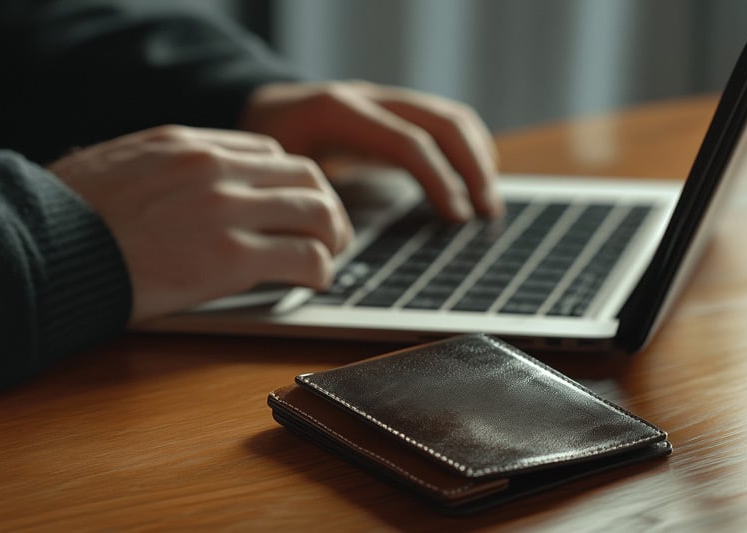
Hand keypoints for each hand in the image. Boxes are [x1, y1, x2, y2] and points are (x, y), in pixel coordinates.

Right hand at [49, 125, 351, 321]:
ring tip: (327, 258)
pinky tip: (313, 281)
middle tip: (328, 233)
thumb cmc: (72, 217)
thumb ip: (169, 168)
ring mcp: (226, 209)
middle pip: (306, 175)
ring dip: (332, 237)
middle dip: (326, 206)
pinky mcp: (230, 257)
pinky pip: (303, 257)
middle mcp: (215, 167)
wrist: (46, 250)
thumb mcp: (122, 166)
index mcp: (188, 143)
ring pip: (317, 212)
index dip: (292, 182)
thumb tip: (197, 184)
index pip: (270, 152)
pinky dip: (320, 270)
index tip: (294, 205)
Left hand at [240, 80, 501, 220]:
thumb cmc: (266, 153)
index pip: (407, 143)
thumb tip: (348, 253)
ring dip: (477, 157)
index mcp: (337, 113)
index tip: (457, 217)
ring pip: (450, 117)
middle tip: (486, 211)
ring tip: (489, 202)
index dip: (439, 180)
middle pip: (441, 122)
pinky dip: (466, 150)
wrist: (258, 114)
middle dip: (472, 167)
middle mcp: (368, 99)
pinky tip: (474, 180)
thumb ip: (312, 205)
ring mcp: (384, 102)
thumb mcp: (279, 178)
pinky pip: (443, 124)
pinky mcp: (395, 115)